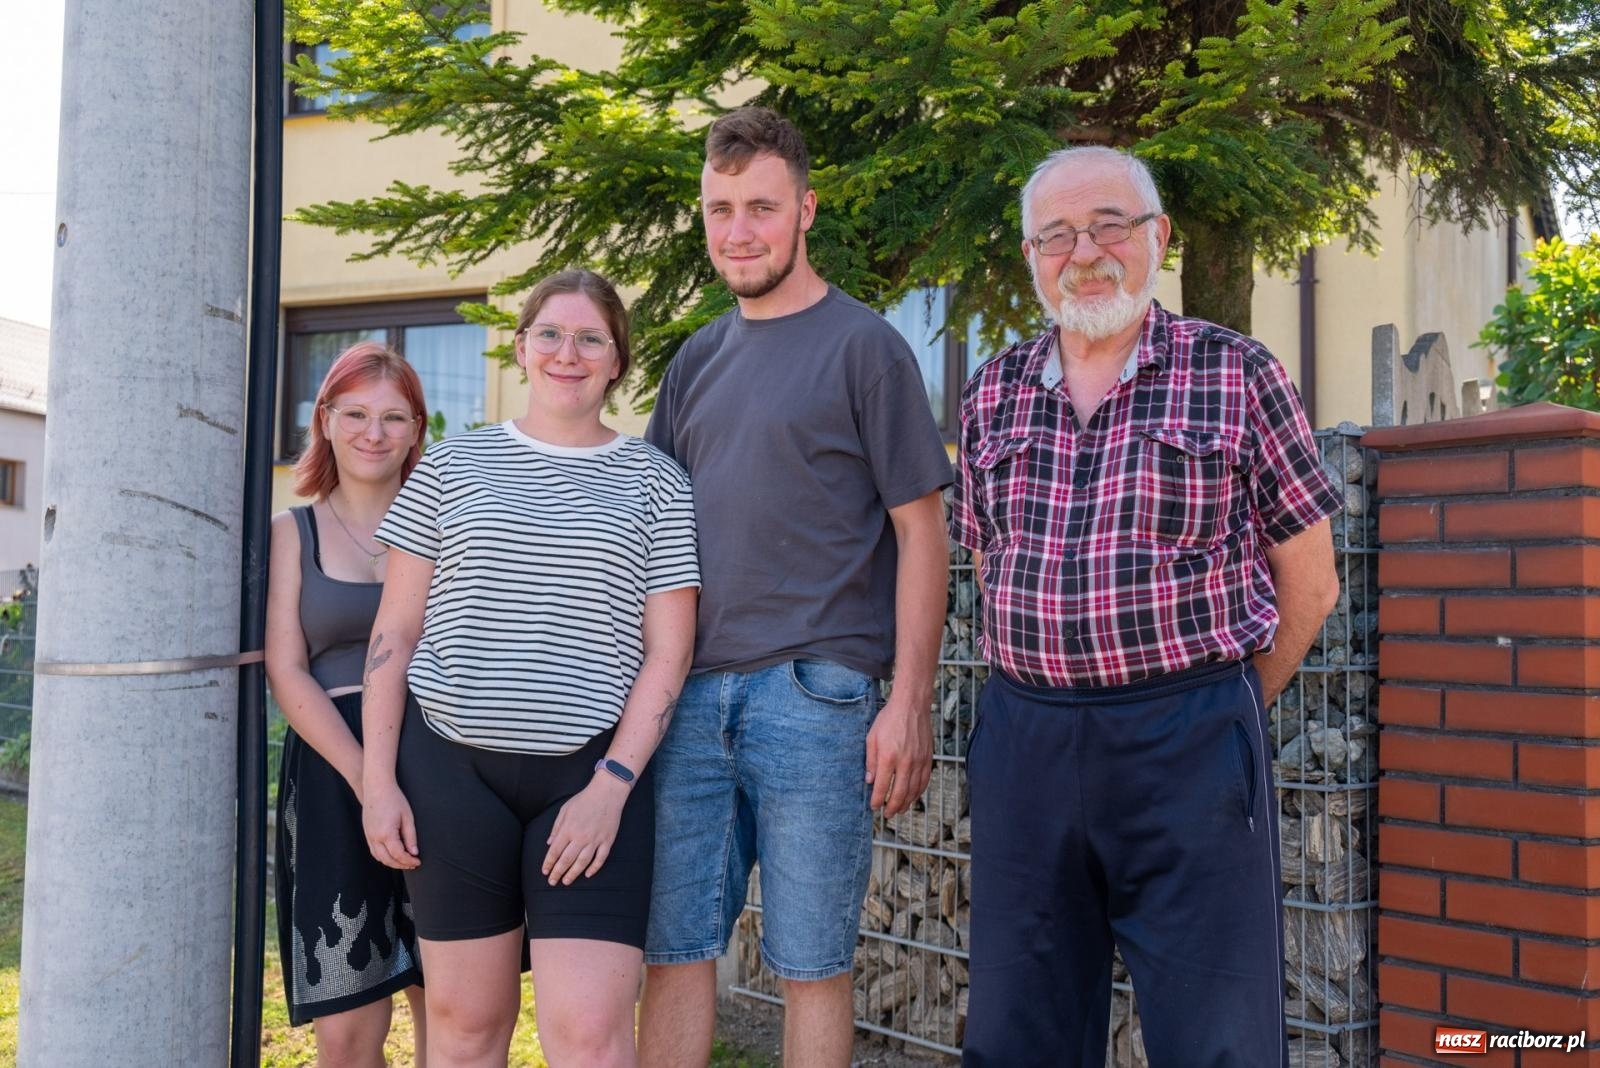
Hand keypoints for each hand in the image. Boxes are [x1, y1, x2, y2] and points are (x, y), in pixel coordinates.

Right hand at [362, 779, 419, 869]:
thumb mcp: (407, 817)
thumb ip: (411, 837)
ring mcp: (369, 835)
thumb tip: (414, 853)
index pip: (398, 855)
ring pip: (379, 857)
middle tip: (413, 864)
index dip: (409, 861)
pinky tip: (393, 854)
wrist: (377, 787)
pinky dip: (383, 856)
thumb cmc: (394, 799)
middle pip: (387, 860)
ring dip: (391, 862)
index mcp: (386, 833)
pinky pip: (374, 851)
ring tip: (404, 861)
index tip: (418, 862)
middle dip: (401, 864)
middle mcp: (375, 837)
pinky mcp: (367, 833)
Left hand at [543, 776, 627, 885]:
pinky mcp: (607, 840)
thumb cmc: (584, 800)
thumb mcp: (565, 810)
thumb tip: (549, 843)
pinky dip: (594, 868)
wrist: (607, 792)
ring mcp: (595, 840)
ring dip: (573, 874)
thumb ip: (556, 827)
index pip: (555, 851)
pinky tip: (587, 874)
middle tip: (552, 881)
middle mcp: (581, 837)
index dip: (549, 863)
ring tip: (566, 881)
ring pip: (582, 862)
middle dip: (558, 872)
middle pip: (566, 860)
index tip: (545, 871)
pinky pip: (600, 858)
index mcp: (568, 829)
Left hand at [865, 692, 932, 816]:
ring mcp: (918, 761)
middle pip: (900, 793)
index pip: (882, 787)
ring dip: (906, 803)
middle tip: (886, 814)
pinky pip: (924, 781)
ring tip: (899, 810)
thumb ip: (871, 761)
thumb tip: (869, 781)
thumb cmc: (889, 720)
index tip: (874, 806)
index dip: (877, 800)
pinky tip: (912, 797)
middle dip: (892, 807)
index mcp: (888, 757)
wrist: (911, 706)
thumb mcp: (872, 738)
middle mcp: (905, 762)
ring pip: (914, 790)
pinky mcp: (927, 758)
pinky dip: (918, 792)